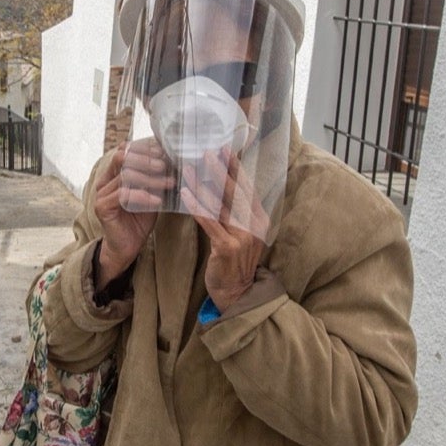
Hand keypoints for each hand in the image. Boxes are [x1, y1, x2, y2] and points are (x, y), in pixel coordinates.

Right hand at [93, 140, 169, 282]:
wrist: (128, 247)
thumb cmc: (139, 220)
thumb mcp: (150, 194)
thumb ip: (154, 178)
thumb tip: (172, 160)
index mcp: (114, 174)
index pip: (125, 150)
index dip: (143, 149)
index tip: (163, 152)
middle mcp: (105, 181)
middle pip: (122, 158)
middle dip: (146, 159)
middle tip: (165, 165)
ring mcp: (101, 194)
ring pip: (125, 176)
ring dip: (150, 179)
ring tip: (168, 183)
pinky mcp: (102, 208)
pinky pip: (123, 195)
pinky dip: (143, 196)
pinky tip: (157, 201)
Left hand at [182, 148, 268, 312]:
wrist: (238, 294)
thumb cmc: (234, 263)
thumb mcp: (240, 234)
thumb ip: (234, 213)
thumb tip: (219, 187)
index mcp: (259, 218)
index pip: (247, 188)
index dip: (235, 168)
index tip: (224, 150)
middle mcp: (254, 224)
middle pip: (236, 191)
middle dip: (221, 169)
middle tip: (207, 151)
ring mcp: (243, 236)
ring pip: (221, 204)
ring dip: (203, 184)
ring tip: (188, 169)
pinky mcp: (227, 248)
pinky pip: (210, 222)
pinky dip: (197, 206)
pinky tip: (185, 195)